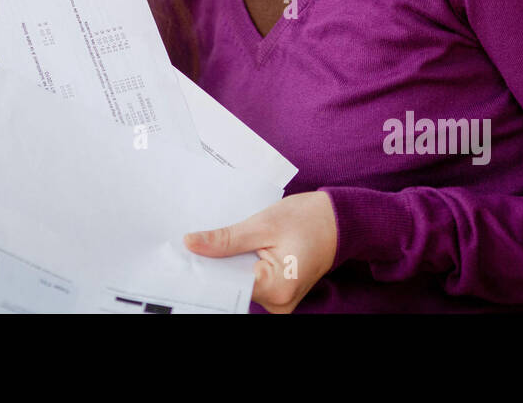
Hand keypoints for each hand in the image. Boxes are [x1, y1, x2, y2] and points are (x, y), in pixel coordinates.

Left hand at [183, 190, 337, 312]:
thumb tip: (190, 244)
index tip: (184, 254)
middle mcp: (279, 304)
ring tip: (212, 244)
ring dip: (226, 266)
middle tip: (192, 244)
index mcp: (277, 288)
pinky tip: (228, 250)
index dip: (205, 269)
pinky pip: (250, 283)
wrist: (339, 220)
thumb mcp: (263, 224)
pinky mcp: (278, 294)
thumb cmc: (308, 219)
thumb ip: (226, 239)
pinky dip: (238, 267)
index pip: (228, 286)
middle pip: (232, 288)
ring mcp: (280, 302)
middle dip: (214, 267)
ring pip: (239, 286)